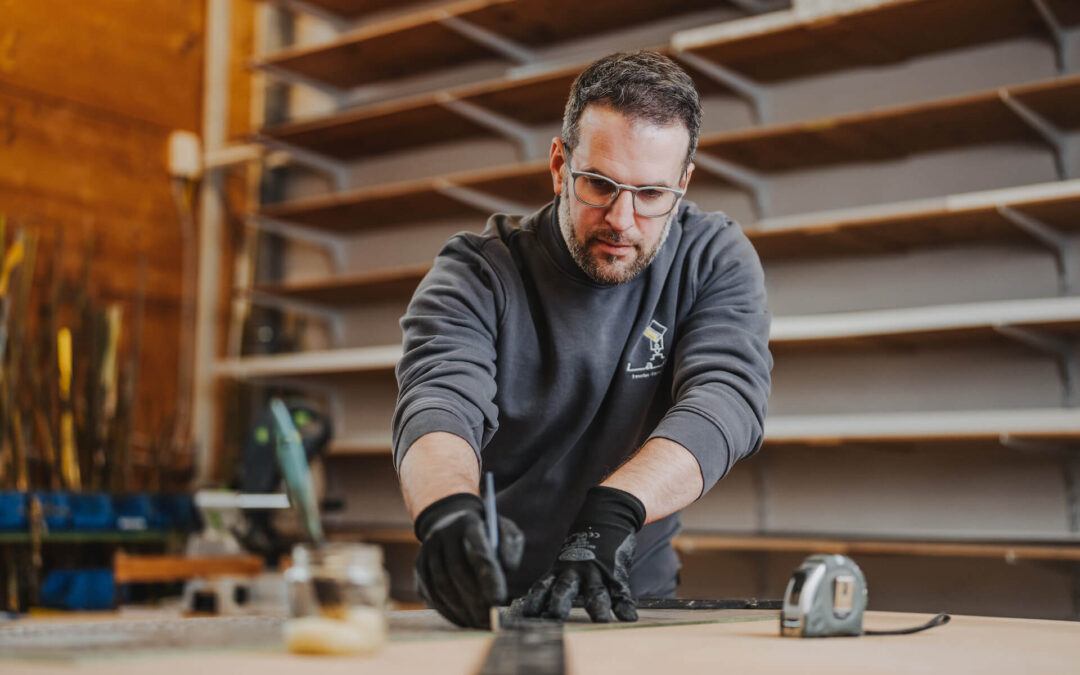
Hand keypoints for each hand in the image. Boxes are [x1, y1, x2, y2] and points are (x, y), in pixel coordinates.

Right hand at [414, 493, 524, 627]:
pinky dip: (446, 611)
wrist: (450, 522)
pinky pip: (430, 593)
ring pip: (441, 585)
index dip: (488, 579)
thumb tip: (507, 567)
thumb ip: (510, 546)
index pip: (478, 553)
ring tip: (477, 623)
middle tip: (489, 620)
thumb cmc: (486, 532)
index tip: (498, 602)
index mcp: (468, 523)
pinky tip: (462, 620)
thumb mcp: (504, 530)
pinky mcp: (419, 566)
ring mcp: (427, 550)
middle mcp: (443, 534)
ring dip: (460, 609)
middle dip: (474, 600)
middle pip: (456, 571)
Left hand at [522, 486, 645, 622]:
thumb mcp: (565, 559)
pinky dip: (625, 605)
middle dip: (559, 604)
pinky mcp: (616, 572)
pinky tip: (629, 617)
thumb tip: (539, 608)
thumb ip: (556, 580)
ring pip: (595, 591)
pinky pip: (621, 591)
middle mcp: (576, 571)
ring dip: (598, 608)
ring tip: (602, 621)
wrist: (607, 514)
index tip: (528, 616)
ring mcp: (597, 571)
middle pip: (564, 589)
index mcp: (560, 569)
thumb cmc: (583, 544)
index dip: (535, 601)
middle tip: (555, 618)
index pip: (543, 587)